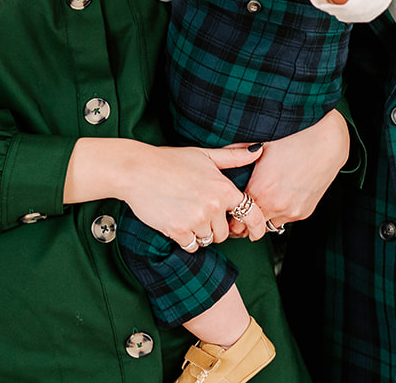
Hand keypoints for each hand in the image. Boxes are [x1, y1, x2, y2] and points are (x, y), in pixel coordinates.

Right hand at [107, 140, 260, 249]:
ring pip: (207, 240)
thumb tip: (258, 150)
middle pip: (225, 232)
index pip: (251, 214)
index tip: (256, 234)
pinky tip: (177, 222)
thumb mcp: (204, 155)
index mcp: (224, 188)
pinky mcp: (179, 231)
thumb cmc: (170, 161)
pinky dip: (186, 239)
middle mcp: (213, 206)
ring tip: (186, 213)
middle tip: (199, 212)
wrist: (137, 170)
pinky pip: (191, 246)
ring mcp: (196, 220)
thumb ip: (233, 157)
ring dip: (200, 233)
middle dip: (216, 226)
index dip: (257, 227)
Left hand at [239, 108, 348, 232]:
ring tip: (264, 201)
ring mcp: (291, 212)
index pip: (235, 220)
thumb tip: (219, 155)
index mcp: (260, 191)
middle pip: (250, 229)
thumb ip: (235, 154)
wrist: (325, 144)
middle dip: (244, 222)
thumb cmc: (292, 141)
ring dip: (264, 217)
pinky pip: (286, 219)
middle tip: (241, 212)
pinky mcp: (304, 213)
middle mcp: (275, 206)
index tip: (229, 211)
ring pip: (269, 226)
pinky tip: (282, 195)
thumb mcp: (260, 146)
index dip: (231, 216)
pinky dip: (281, 212)